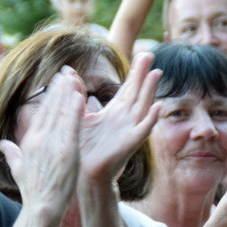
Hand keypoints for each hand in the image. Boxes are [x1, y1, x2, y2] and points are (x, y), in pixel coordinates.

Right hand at [0, 68, 82, 215]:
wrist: (42, 207)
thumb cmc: (32, 191)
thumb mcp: (18, 169)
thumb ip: (11, 153)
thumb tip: (1, 145)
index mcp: (29, 141)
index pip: (40, 114)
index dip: (48, 97)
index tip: (54, 84)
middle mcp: (39, 139)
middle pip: (50, 109)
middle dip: (58, 89)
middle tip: (65, 73)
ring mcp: (53, 144)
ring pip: (61, 114)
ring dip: (68, 94)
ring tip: (74, 79)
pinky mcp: (66, 151)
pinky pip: (72, 126)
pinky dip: (75, 110)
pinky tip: (80, 97)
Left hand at [78, 53, 160, 184]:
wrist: (84, 172)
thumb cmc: (84, 146)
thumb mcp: (80, 114)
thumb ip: (77, 93)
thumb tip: (68, 72)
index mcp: (115, 113)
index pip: (128, 89)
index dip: (135, 73)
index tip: (143, 54)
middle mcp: (125, 120)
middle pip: (137, 93)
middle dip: (143, 75)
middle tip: (149, 54)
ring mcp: (129, 131)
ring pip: (142, 107)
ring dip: (149, 91)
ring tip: (156, 73)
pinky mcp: (129, 144)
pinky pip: (143, 130)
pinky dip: (151, 119)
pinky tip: (157, 107)